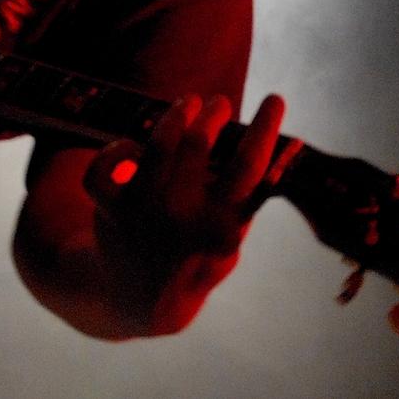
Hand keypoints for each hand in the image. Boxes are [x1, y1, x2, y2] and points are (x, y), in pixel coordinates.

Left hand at [83, 93, 285, 264]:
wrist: (146, 298)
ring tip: (189, 103)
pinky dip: (116, 149)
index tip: (275, 100)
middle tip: (220, 103)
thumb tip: (293, 143)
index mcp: (220, 226)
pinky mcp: (111, 209)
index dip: (264, 128)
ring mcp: (143, 211)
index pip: (248, 166)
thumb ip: (258, 194)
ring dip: (176, 115)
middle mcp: (181, 216)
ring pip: (157, 145)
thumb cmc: (199, 254)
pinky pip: (105, 166)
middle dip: (214, 112)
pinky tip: (131, 144)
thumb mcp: (234, 234)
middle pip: (198, 144)